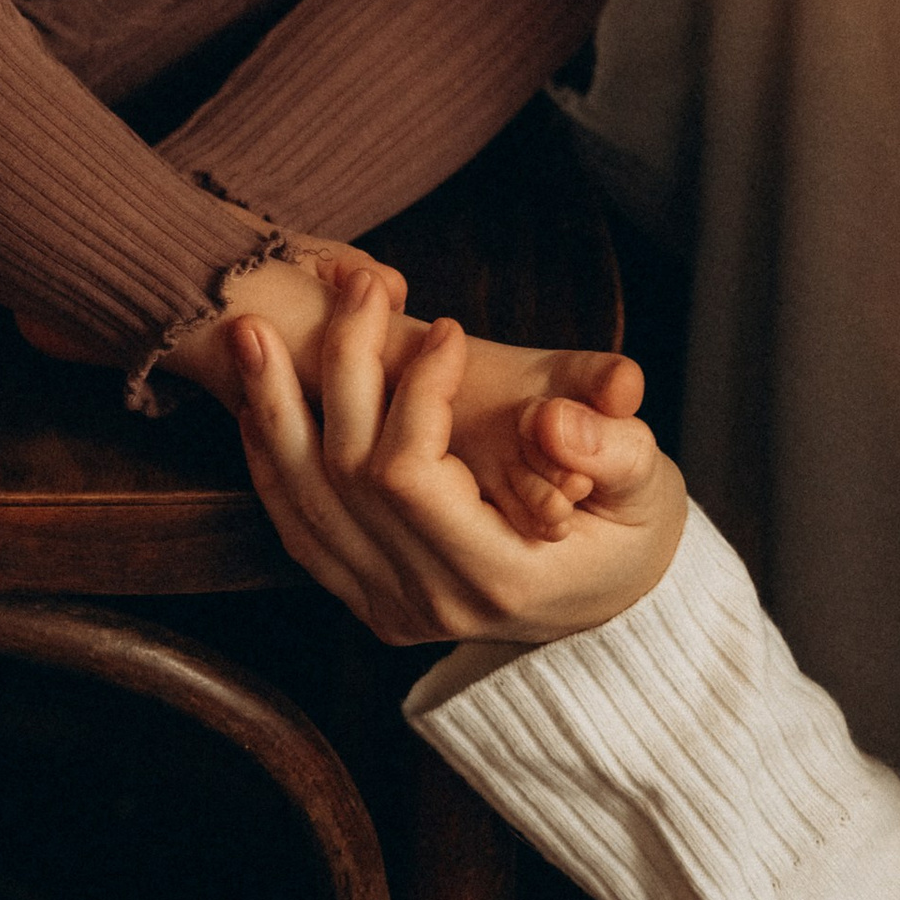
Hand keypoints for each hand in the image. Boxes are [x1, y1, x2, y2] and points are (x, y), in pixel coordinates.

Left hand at [233, 273, 689, 645]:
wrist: (615, 603)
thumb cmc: (634, 528)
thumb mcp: (648, 484)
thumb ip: (610, 450)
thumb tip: (553, 419)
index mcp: (498, 578)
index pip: (409, 475)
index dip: (415, 391)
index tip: (449, 328)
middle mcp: (431, 605)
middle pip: (344, 477)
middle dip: (339, 369)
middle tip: (352, 288)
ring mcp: (392, 611)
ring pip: (302, 506)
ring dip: (272, 411)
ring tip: (252, 333)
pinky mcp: (369, 600)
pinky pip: (300, 533)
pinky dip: (271, 464)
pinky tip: (260, 403)